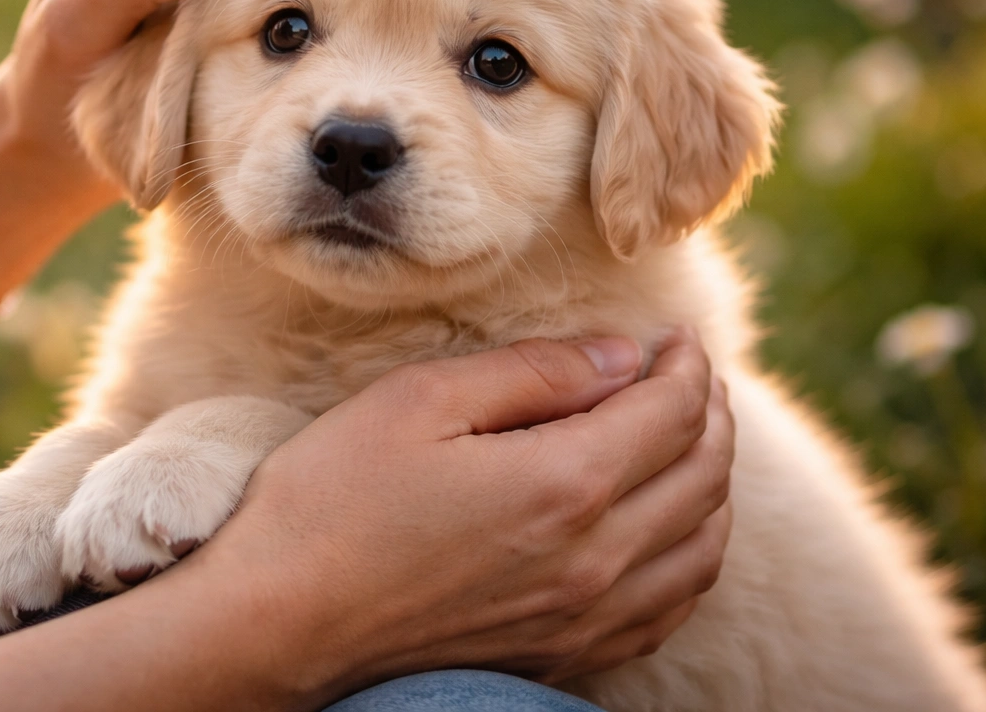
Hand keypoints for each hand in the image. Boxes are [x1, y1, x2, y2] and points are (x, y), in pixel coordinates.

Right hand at [189, 330, 730, 702]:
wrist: (280, 622)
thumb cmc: (333, 501)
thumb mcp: (419, 400)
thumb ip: (531, 372)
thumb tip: (619, 356)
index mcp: (564, 484)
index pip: (671, 414)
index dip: (685, 364)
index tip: (674, 336)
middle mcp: (594, 560)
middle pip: (702, 477)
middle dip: (710, 413)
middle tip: (688, 374)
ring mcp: (582, 618)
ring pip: (701, 548)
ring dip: (711, 484)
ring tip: (689, 441)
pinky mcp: (561, 656)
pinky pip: (668, 608)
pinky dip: (690, 556)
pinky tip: (667, 531)